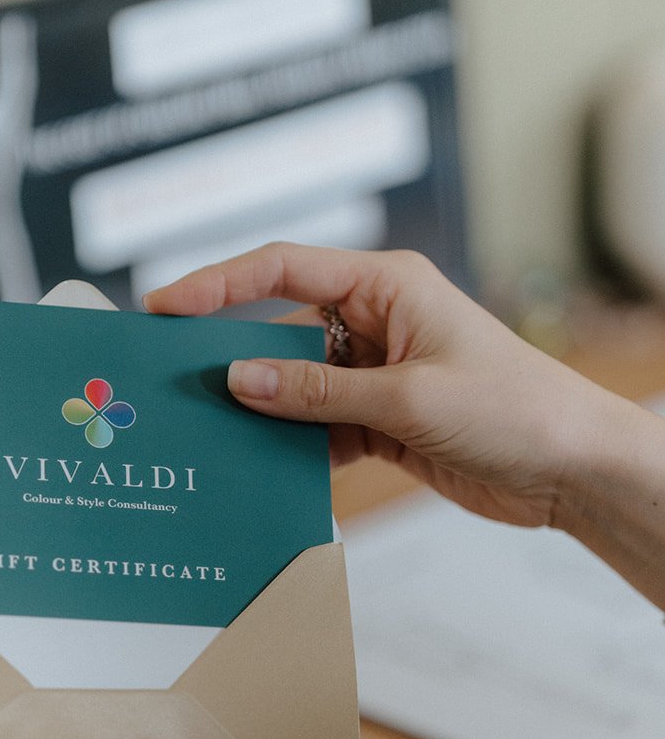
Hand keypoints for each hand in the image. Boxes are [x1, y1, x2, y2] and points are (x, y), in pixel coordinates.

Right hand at [144, 243, 625, 529]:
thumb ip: (318, 392)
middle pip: (278, 332)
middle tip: (170, 384)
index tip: (164, 308)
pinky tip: (259, 469)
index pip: (282, 269)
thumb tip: (238, 381)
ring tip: (205, 434)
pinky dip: (290, 448)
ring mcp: (374, 374)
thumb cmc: (514, 409)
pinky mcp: (379, 422)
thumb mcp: (408, 397)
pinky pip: (316, 428)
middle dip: (230, 359)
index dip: (217, 284)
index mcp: (385, 285)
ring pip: (293, 387)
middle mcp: (373, 322)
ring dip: (259, 412)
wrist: (573, 470)